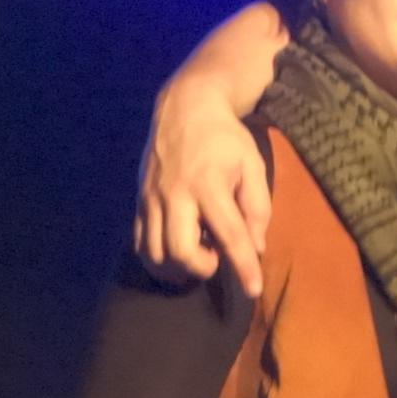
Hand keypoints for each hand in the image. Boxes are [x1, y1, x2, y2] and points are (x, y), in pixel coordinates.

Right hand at [136, 93, 271, 297]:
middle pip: (180, 252)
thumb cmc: (225, 138)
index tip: (254, 290)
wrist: (183, 107)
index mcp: (208, 184)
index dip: (243, 266)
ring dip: (177, 267)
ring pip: (154, 254)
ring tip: (196, 253)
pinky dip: (157, 257)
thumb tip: (256, 247)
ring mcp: (152, 199)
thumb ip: (257, 207)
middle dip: (201, 267)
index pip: (229, 234)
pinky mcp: (139, 201)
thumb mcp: (252, 164)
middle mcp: (175, 195)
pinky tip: (174, 251)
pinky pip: (139, 243)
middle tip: (216, 256)